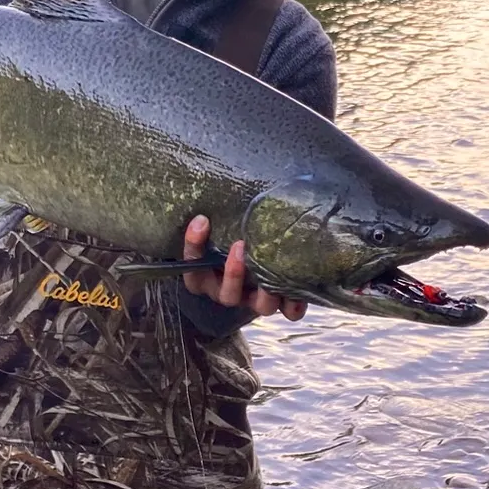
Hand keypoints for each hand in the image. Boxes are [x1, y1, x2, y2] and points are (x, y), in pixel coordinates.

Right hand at [180, 215, 305, 320]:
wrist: (260, 245)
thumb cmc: (237, 233)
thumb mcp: (223, 225)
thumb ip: (221, 214)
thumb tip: (228, 175)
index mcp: (207, 277)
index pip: (192, 267)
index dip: (193, 247)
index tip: (202, 220)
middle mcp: (229, 291)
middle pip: (226, 294)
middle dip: (233, 273)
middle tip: (239, 245)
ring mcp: (255, 300)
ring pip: (258, 307)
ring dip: (265, 292)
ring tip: (273, 271)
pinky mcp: (279, 304)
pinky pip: (288, 313)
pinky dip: (293, 305)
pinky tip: (297, 292)